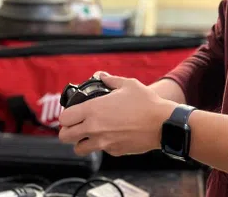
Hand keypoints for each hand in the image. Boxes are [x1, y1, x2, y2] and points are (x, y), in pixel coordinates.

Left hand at [58, 71, 176, 156]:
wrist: (163, 123)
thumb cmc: (146, 103)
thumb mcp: (127, 84)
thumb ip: (110, 79)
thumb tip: (101, 76)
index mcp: (93, 110)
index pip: (64, 118)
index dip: (66, 116)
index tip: (71, 114)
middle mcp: (94, 128)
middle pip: (65, 137)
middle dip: (68, 131)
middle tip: (76, 126)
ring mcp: (103, 142)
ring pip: (79, 149)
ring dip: (81, 142)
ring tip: (90, 134)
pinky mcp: (114, 152)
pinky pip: (100, 151)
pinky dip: (102, 146)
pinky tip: (111, 136)